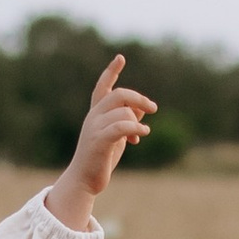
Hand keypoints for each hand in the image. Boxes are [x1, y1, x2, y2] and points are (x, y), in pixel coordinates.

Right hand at [46, 56, 156, 229]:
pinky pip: (122, 126)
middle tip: (154, 108)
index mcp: (96, 114)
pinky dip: (135, 127)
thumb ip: (127, 120)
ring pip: (124, 111)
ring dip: (137, 122)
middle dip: (139, 99)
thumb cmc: (101, 158)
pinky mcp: (100, 141)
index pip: (102, 87)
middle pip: (120, 95)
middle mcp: (93, 117)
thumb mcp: (117, 136)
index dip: (111, 72)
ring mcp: (95, 128)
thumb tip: (143, 108)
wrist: (84, 181)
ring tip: (140, 135)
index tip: (120, 58)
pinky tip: (142, 134)